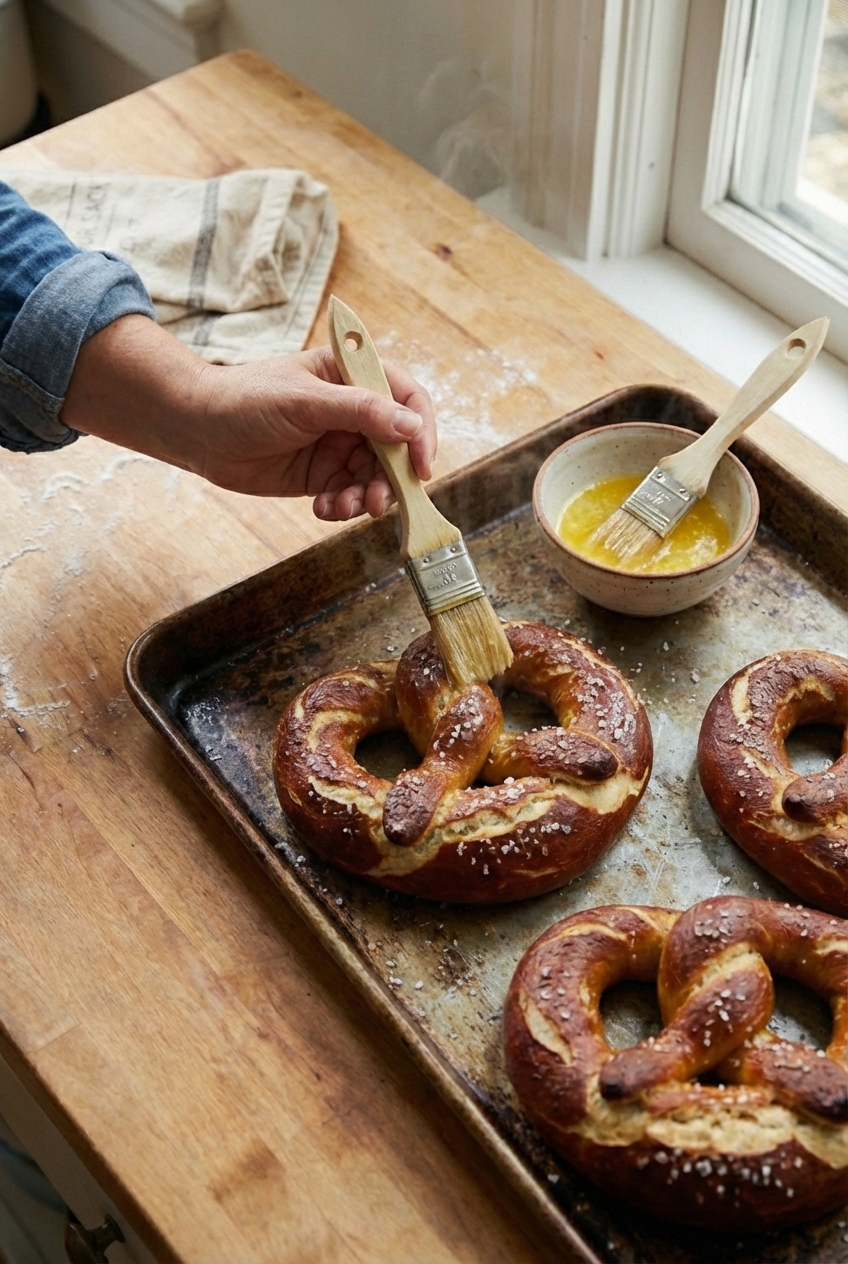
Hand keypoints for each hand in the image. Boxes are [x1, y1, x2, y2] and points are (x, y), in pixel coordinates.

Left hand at [193, 345, 435, 518]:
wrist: (197, 430)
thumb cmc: (246, 399)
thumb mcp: (306, 400)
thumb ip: (361, 411)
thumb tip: (412, 426)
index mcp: (354, 378)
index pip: (408, 400)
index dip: (422, 432)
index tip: (421, 465)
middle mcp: (353, 411)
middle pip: (397, 448)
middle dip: (393, 478)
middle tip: (379, 502)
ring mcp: (339, 445)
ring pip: (376, 477)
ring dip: (367, 497)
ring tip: (343, 507)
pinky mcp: (322, 475)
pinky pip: (349, 495)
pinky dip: (342, 506)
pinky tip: (322, 508)